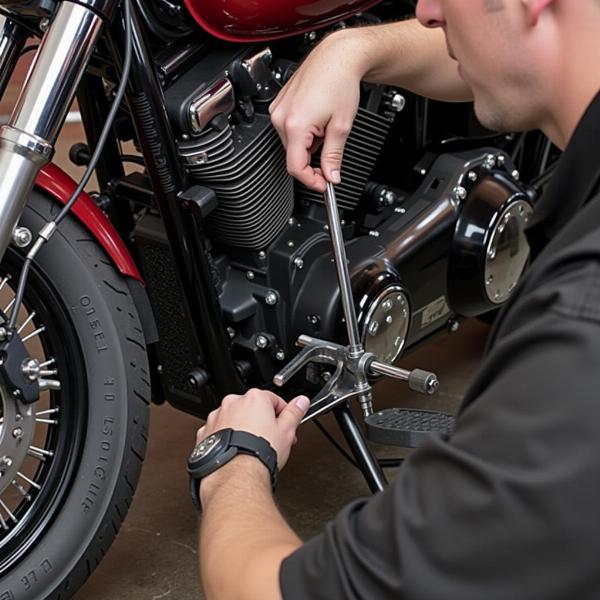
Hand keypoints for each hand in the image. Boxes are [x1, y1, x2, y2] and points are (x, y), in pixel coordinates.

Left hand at [195, 388, 309, 470]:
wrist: (235, 475)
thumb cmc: (258, 453)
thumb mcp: (287, 431)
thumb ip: (295, 412)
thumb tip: (301, 401)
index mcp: (254, 398)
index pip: (273, 399)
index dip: (282, 415)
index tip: (285, 426)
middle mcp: (232, 403)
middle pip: (252, 408)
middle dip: (262, 422)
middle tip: (271, 439)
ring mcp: (216, 418)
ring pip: (234, 419)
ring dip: (242, 429)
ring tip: (252, 448)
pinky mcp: (205, 434)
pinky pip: (219, 432)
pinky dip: (226, 439)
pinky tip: (236, 452)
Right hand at [269, 31, 365, 191]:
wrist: (337, 56)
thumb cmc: (340, 82)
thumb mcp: (341, 126)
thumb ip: (333, 156)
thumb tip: (331, 176)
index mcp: (295, 125)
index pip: (296, 168)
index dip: (311, 181)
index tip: (323, 184)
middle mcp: (281, 118)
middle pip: (293, 156)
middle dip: (313, 160)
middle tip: (331, 153)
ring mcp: (278, 110)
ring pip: (291, 144)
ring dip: (309, 145)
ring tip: (325, 128)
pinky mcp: (279, 105)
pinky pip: (289, 130)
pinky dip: (304, 133)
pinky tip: (317, 120)